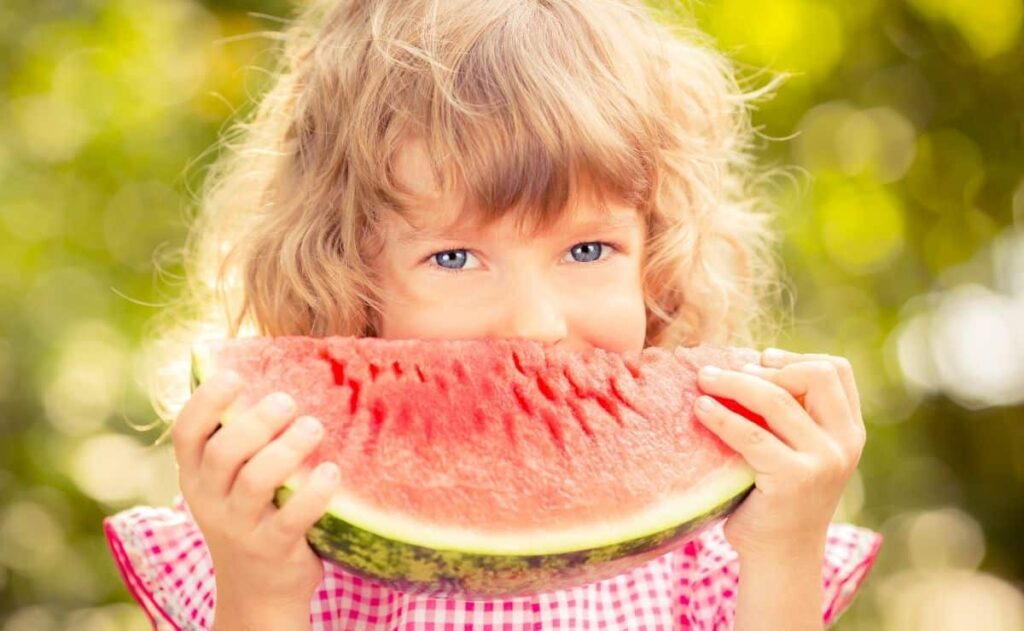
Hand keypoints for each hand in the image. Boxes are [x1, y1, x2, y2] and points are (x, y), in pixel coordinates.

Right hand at [170, 371, 338, 622]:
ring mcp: (239, 527)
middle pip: (223, 452)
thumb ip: (242, 440)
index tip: (235, 376)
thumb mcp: (231, 481)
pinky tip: (333, 472)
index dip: (206, 401)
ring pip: (256, 481)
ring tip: (314, 428)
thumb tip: (278, 376)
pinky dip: (314, 492)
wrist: (257, 589)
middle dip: (256, 422)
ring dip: (288, 449)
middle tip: (288, 402)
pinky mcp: (273, 549)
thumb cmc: (252, 514)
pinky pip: (292, 517)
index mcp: (195, 475)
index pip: (186, 432)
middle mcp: (210, 501)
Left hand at [693, 348, 865, 559]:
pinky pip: (750, 435)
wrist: (780, 557)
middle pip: (813, 375)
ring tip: (703, 380)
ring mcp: (822, 462)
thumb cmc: (777, 496)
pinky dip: (721, 416)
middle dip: (765, 366)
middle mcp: (844, 444)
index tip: (760, 360)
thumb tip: (741, 361)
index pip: (836, 371)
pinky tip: (700, 408)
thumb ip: (789, 414)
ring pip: (776, 400)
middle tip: (724, 371)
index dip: (796, 358)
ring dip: (733, 383)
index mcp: (849, 431)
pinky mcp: (793, 479)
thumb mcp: (796, 450)